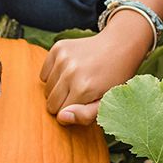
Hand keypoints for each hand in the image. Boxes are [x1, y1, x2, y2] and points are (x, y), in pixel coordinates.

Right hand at [40, 14, 154, 125]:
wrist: (119, 46)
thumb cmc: (114, 78)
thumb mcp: (107, 102)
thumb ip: (85, 115)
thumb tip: (61, 117)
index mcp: (83, 89)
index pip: (61, 113)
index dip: (72, 111)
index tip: (84, 103)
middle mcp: (70, 72)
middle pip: (51, 102)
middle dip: (63, 102)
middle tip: (80, 93)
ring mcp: (63, 58)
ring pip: (46, 88)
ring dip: (59, 88)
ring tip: (76, 81)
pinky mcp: (58, 48)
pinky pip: (44, 73)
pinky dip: (53, 75)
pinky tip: (69, 71)